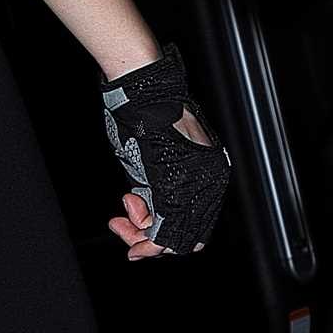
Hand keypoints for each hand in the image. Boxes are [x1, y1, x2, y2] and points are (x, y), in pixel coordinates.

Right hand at [100, 43, 231, 258]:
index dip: (164, 231)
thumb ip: (158, 188)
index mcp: (210, 174)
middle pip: (186, 236)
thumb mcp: (156, 158)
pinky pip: (166, 233)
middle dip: (149, 237)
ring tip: (124, 211)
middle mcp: (210, 185)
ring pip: (175, 240)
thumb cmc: (146, 116)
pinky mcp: (178, 191)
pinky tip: (128, 222)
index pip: (195, 222)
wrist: (144, 93)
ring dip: (142, 235)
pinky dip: (144, 237)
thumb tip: (149, 217)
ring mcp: (196, 189)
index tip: (136, 225)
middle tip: (122, 224)